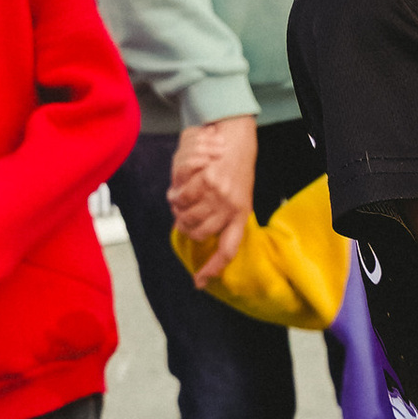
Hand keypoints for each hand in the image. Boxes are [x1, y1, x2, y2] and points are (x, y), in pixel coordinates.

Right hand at [169, 115, 259, 284]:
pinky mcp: (210, 181)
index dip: (212, 268)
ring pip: (186, 213)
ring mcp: (222, 196)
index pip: (228, 249)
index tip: (198, 283)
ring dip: (177, 205)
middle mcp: (233, 208)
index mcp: (241, 215)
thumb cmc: (232, 165)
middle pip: (196, 232)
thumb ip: (217, 214)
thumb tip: (187, 229)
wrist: (236, 135)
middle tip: (179, 212)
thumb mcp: (235, 193)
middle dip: (183, 224)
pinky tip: (179, 181)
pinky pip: (182, 195)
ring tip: (178, 194)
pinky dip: (176, 189)